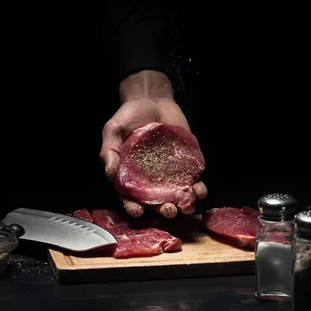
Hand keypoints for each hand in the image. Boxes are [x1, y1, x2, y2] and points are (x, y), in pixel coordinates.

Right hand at [100, 89, 207, 217]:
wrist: (151, 99)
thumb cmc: (128, 116)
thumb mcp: (112, 131)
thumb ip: (109, 152)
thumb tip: (110, 175)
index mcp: (131, 175)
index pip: (132, 197)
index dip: (134, 206)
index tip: (138, 211)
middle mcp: (150, 178)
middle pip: (157, 201)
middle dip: (164, 209)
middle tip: (169, 210)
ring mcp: (170, 172)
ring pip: (177, 194)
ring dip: (184, 203)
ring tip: (188, 206)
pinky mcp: (186, 163)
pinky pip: (193, 179)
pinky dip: (198, 187)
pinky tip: (200, 189)